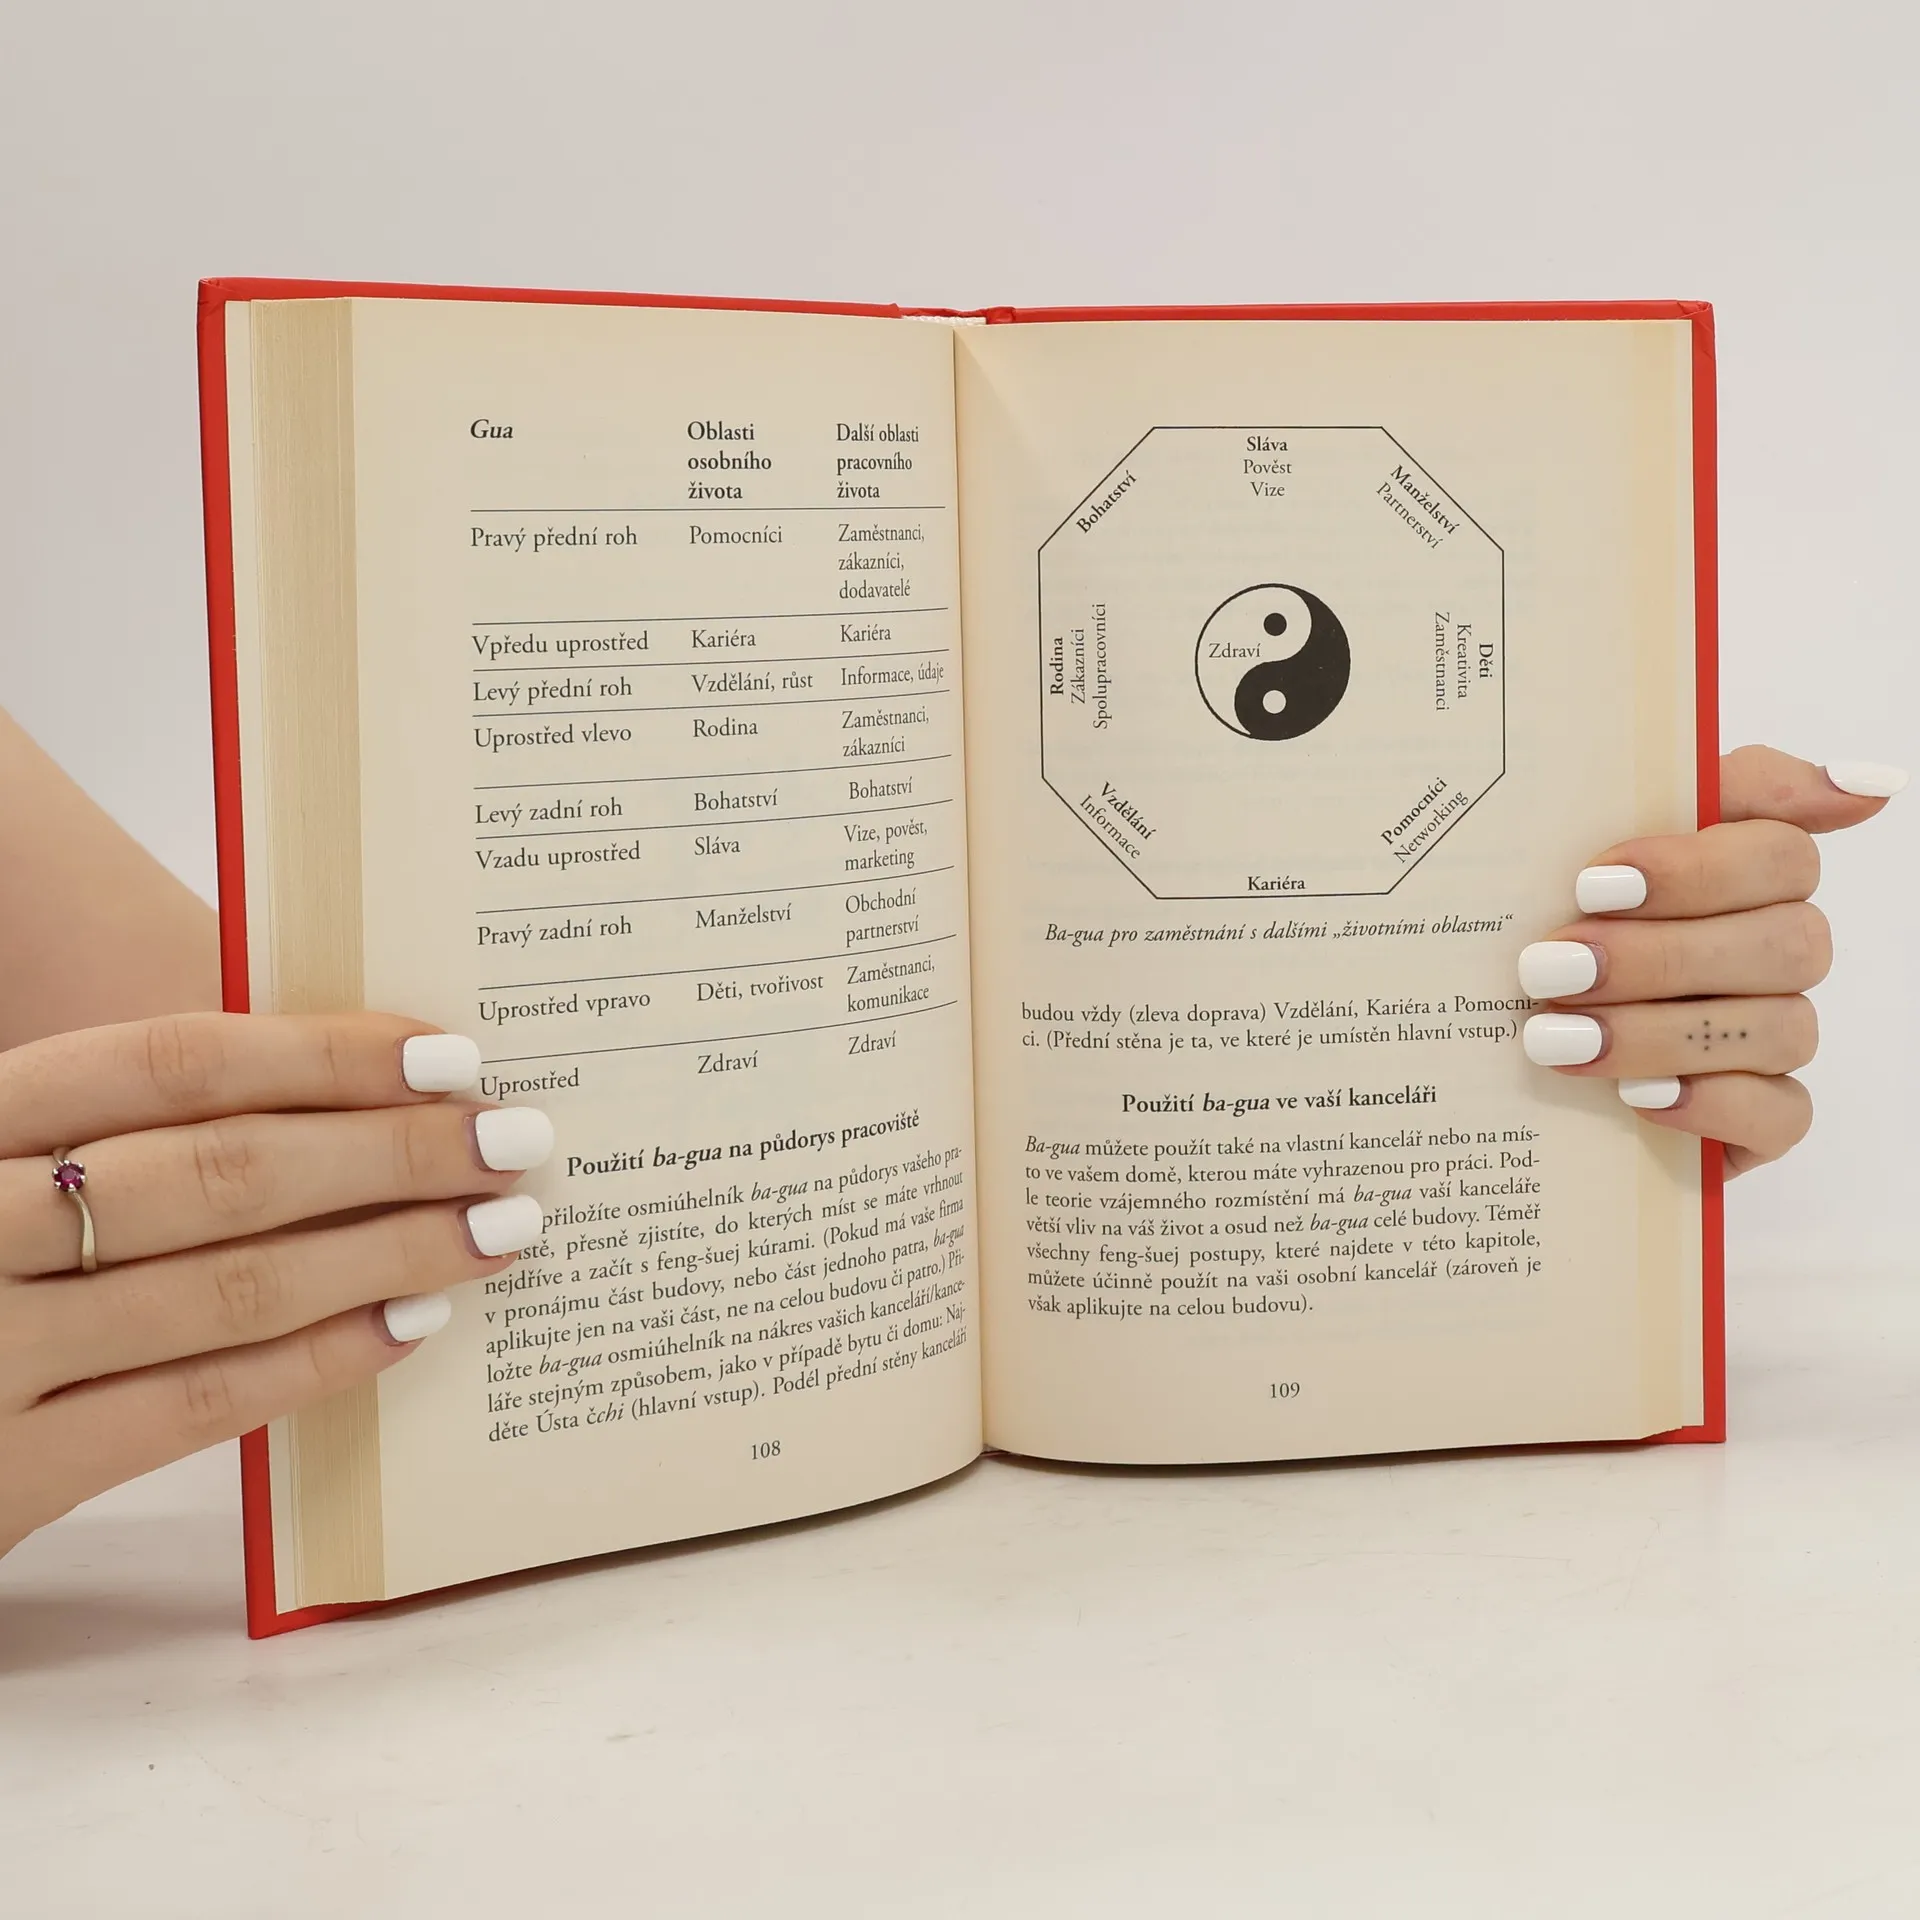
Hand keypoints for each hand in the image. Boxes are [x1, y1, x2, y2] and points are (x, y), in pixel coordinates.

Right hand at [0, 1012, 551, 1558]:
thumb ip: (115, 1132)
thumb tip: (325, 1089)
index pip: (167, 1061)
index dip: (320, 1052)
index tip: (447, 1055)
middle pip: (221, 1171)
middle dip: (389, 1154)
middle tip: (514, 1139)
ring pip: (227, 1287)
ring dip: (386, 1252)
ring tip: (498, 1228)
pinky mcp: (4, 1476)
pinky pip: (195, 1407)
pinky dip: (317, 1361)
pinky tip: (411, 1326)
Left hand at [1519, 747, 1905, 1175]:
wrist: (1489, 1036)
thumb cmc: (1542, 924)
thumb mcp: (1576, 841)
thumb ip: (1693, 788)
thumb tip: (1866, 784)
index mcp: (1741, 873)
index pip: (1782, 854)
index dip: (1695, 870)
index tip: (1592, 885)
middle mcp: (1772, 951)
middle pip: (1787, 943)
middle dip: (1658, 957)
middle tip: (1548, 968)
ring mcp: (1772, 1035)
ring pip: (1781, 1027)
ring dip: (1659, 1032)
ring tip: (1556, 1037)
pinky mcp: (1760, 1118)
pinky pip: (1784, 1113)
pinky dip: (1712, 1104)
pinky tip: (1637, 1095)